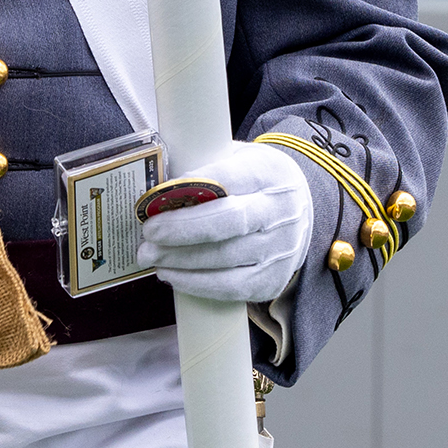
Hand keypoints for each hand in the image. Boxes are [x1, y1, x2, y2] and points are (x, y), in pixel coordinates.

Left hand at [135, 139, 313, 305]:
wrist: (299, 210)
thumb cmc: (254, 182)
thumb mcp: (235, 158)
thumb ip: (203, 165)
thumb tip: (154, 185)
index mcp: (270, 173)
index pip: (230, 178)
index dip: (191, 188)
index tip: (157, 197)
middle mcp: (282, 211)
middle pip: (228, 222)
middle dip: (180, 230)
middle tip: (147, 234)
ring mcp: (281, 249)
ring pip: (226, 258)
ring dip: (181, 260)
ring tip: (150, 255)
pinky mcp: (273, 280)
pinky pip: (232, 288)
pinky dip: (197, 284)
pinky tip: (172, 275)